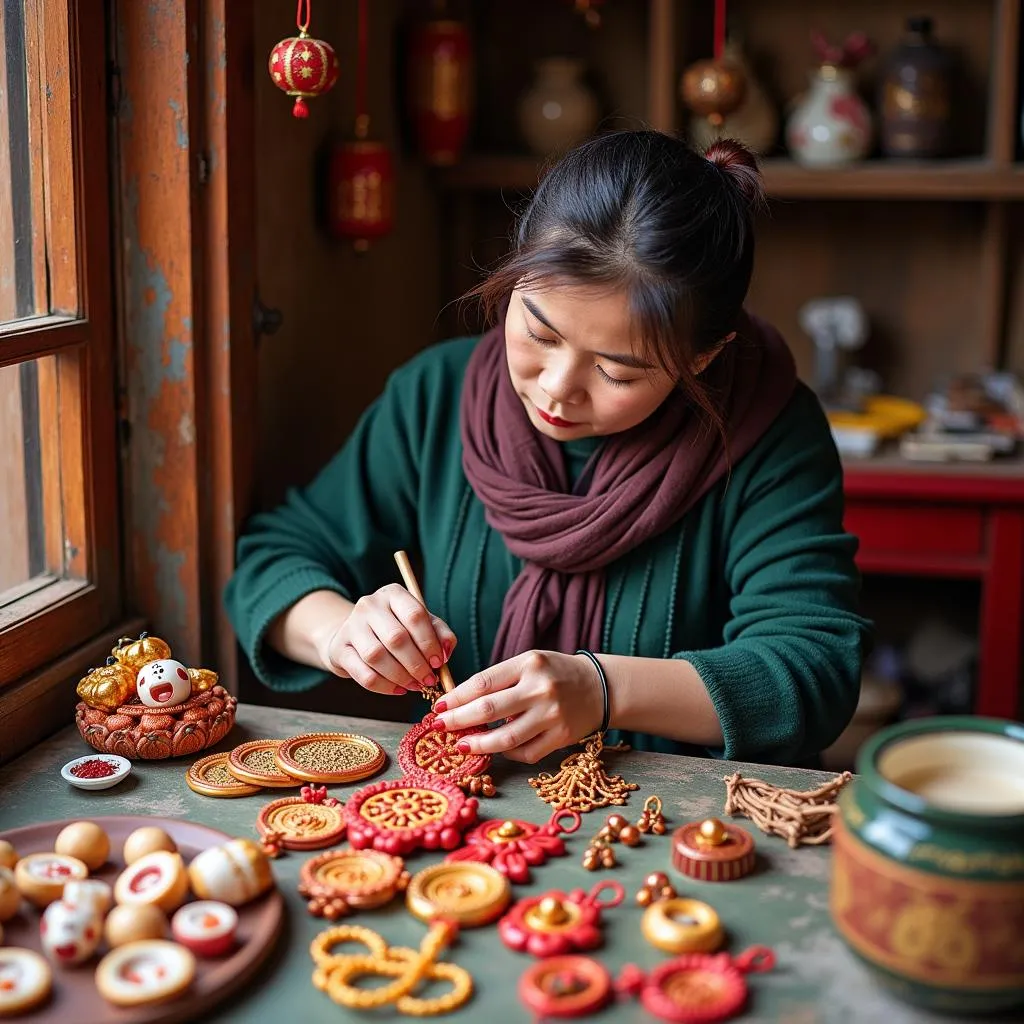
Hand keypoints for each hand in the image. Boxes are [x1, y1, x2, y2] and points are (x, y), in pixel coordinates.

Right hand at [316, 584, 456, 695]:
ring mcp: (351, 626)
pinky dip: (384, 686)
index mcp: (393, 594)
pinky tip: (398, 689)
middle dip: (417, 664)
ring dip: (401, 676)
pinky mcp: (339, 649)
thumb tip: (445, 652)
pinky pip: (363, 674)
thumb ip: (439, 633)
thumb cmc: (396, 629)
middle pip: (396, 638)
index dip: (429, 642)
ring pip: (377, 656)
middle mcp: (369, 605)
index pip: (414, 615)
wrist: (355, 637)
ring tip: (414, 686)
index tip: (439, 662)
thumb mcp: (420, 624)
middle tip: (428, 680)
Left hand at [431, 650, 603, 762]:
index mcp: (529, 663)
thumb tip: (459, 703)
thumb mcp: (529, 663)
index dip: (456, 698)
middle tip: (439, 727)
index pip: (483, 683)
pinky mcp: (561, 737)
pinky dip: (505, 753)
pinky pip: (525, 752)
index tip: (438, 707)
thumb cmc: (556, 673)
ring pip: (505, 738)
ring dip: (477, 744)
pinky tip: (494, 749)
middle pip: (488, 710)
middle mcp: (540, 688)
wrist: (601, 687)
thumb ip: (499, 680)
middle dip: (457, 721)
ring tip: (461, 745)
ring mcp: (552, 715)